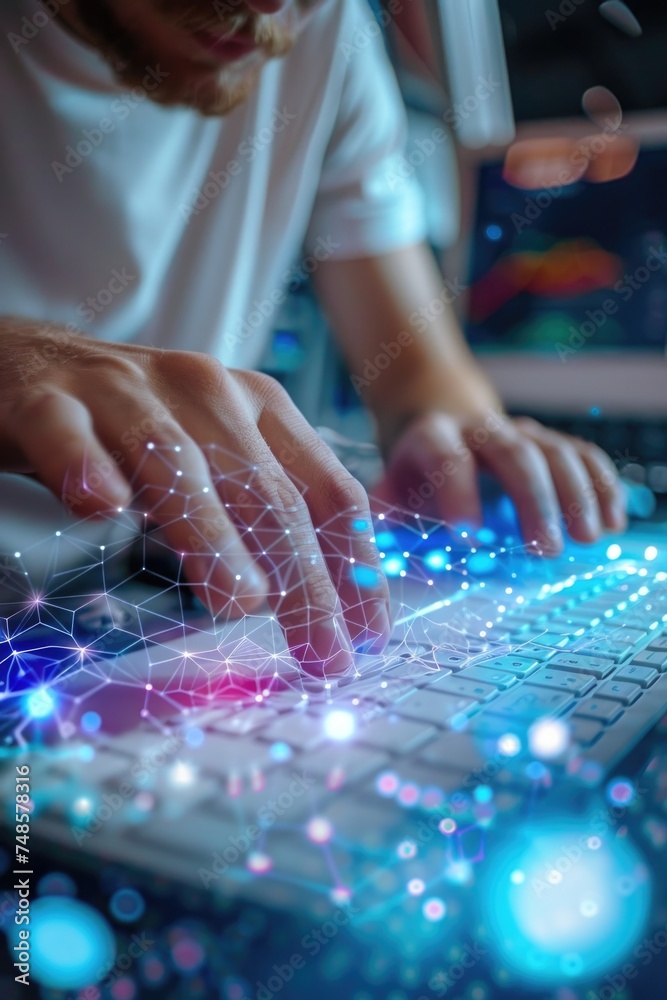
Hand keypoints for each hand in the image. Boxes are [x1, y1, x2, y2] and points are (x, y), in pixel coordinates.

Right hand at [0, 318, 390, 672]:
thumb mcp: (214, 460)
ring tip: (241, 602)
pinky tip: (101, 506)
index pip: (326, 489)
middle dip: (303, 578)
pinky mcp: (49, 399)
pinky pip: (71, 434)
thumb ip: (256, 515)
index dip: (355, 564)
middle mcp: (205, 390)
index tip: (369, 635)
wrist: (28, 361)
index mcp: (258, 406)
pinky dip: (88, 466)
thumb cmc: (132, 425)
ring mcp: (125, 390)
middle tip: (321, 652)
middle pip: (267, 490)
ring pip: (178, 462)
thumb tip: (299, 598)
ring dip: (214, 534)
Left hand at [375, 410, 626, 553]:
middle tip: (546, 550)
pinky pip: (584, 455)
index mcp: (433, 438)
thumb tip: (365, 560)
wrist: (439, 422)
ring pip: (555, 451)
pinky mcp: (551, 442)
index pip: (446, 458)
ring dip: (577, 495)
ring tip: (588, 539)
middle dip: (533, 501)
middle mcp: (481, 430)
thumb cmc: (414, 472)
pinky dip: (603, 486)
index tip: (469, 538)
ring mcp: (521, 432)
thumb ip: (381, 519)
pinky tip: (613, 523)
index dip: (457, 494)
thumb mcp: (389, 487)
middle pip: (514, 453)